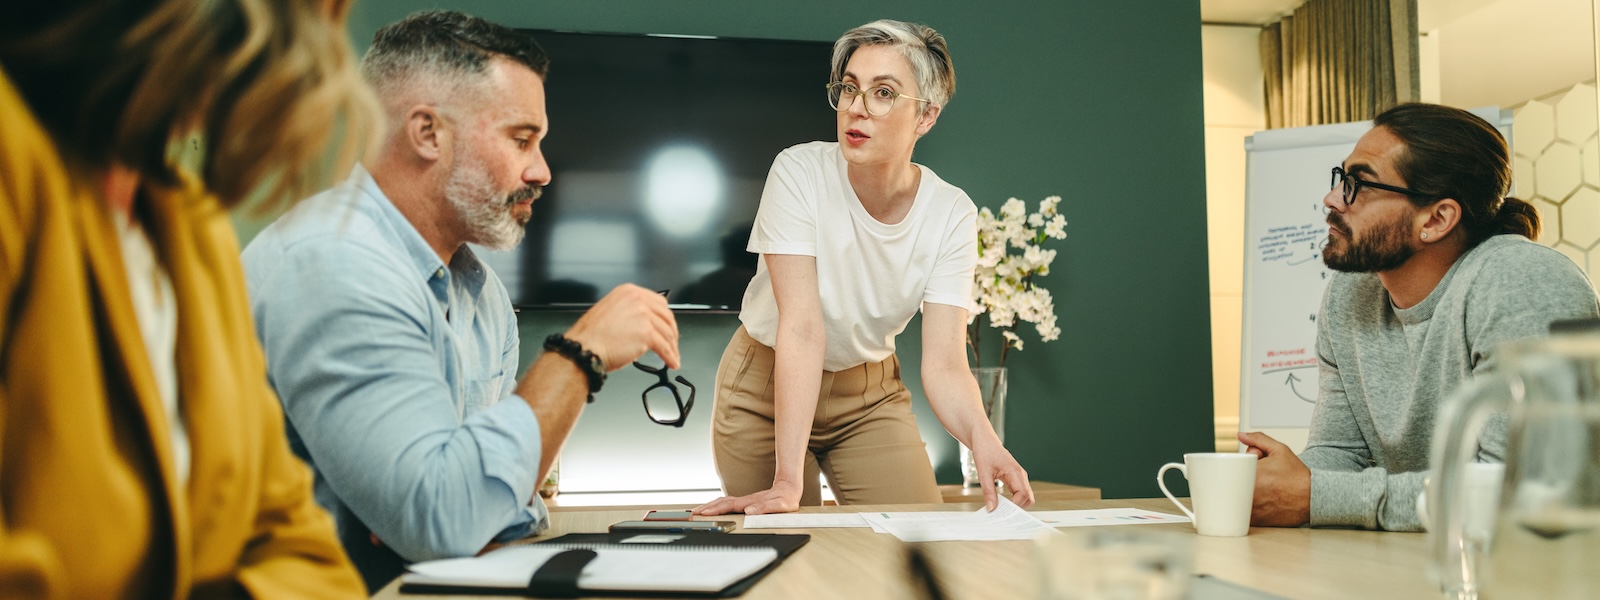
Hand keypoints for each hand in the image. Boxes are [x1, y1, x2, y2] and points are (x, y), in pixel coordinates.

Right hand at [565, 284, 679, 370]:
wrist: (583, 349)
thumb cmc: (590, 337)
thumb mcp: (609, 312)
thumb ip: (629, 313)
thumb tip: (643, 324)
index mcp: (628, 292)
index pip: (657, 302)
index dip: (665, 318)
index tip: (668, 327)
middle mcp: (637, 299)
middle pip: (666, 316)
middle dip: (672, 332)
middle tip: (673, 343)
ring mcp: (643, 315)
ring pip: (667, 333)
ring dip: (672, 347)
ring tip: (673, 357)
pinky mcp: (646, 333)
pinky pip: (664, 347)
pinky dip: (670, 356)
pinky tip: (671, 362)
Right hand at [691, 480, 802, 515]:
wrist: (789, 487)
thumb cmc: (786, 498)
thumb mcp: (780, 505)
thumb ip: (765, 507)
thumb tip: (749, 511)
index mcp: (750, 502)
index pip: (728, 506)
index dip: (715, 510)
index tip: (703, 513)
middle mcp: (745, 501)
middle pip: (721, 503)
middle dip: (706, 508)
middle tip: (692, 514)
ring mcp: (744, 501)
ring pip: (722, 502)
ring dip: (709, 506)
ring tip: (697, 511)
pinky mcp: (746, 502)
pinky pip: (727, 503)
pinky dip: (717, 506)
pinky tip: (713, 509)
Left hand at [971, 436, 1032, 509]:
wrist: (984, 441)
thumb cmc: (985, 452)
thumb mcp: (983, 473)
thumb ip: (988, 492)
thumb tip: (992, 508)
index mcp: (1015, 472)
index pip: (1023, 494)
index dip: (1015, 506)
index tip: (1003, 513)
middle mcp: (1020, 475)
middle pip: (1028, 498)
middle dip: (1018, 508)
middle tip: (1003, 514)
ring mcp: (1019, 477)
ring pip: (1025, 497)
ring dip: (1016, 505)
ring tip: (1001, 510)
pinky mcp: (1015, 479)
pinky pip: (1019, 493)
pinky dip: (1013, 501)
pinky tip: (1002, 504)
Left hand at [1238, 431, 1310, 526]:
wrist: (1313, 498)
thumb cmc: (1297, 476)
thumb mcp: (1280, 450)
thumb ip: (1258, 439)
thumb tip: (1240, 435)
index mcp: (1251, 473)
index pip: (1232, 467)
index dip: (1240, 467)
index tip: (1248, 468)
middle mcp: (1248, 492)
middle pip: (1231, 482)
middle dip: (1240, 479)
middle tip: (1258, 479)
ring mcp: (1250, 509)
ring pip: (1234, 498)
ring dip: (1240, 494)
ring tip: (1262, 491)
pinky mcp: (1255, 521)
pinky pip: (1240, 514)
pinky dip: (1245, 508)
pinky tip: (1262, 502)